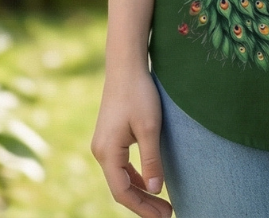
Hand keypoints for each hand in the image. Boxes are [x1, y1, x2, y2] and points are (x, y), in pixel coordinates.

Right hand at [91, 67, 172, 216]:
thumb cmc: (138, 93)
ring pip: (121, 178)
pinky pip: (121, 166)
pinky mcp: (110, 137)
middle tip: (168, 213)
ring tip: (161, 203)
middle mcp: (101, 152)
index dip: (143, 207)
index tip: (164, 215)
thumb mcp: (150, 127)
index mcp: (107, 153)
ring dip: (140, 191)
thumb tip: (156, 189)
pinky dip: (135, 177)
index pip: (123, 192)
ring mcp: (104, 144)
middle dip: (143, 203)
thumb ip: (151, 160)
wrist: (125, 66)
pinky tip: (150, 181)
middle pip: (121, 188)